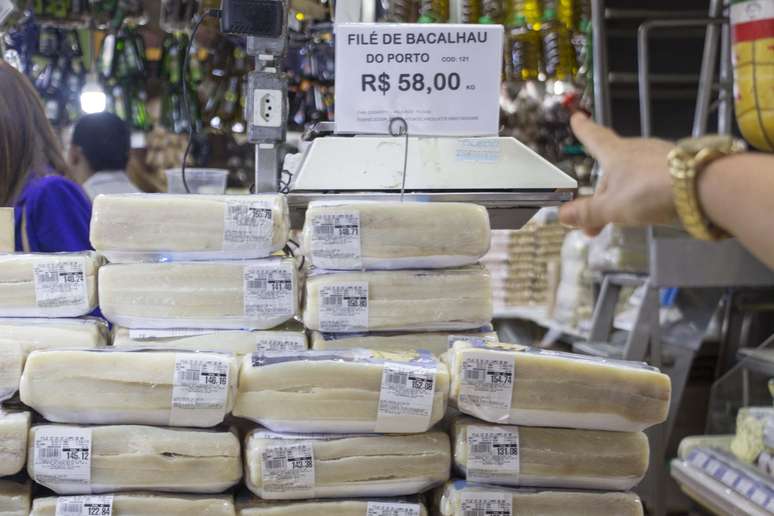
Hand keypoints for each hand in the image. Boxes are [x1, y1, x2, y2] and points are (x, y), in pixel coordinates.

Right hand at [559, 113, 676, 235]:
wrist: (702, 187)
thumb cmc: (648, 192)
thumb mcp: (612, 207)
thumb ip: (588, 212)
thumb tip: (561, 214)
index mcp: (615, 153)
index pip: (594, 138)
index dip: (583, 130)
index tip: (577, 118)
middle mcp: (636, 148)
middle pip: (612, 168)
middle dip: (601, 193)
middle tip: (594, 223)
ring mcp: (659, 154)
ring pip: (632, 175)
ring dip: (623, 196)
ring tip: (624, 218)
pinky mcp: (680, 164)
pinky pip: (653, 178)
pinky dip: (645, 192)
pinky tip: (650, 206)